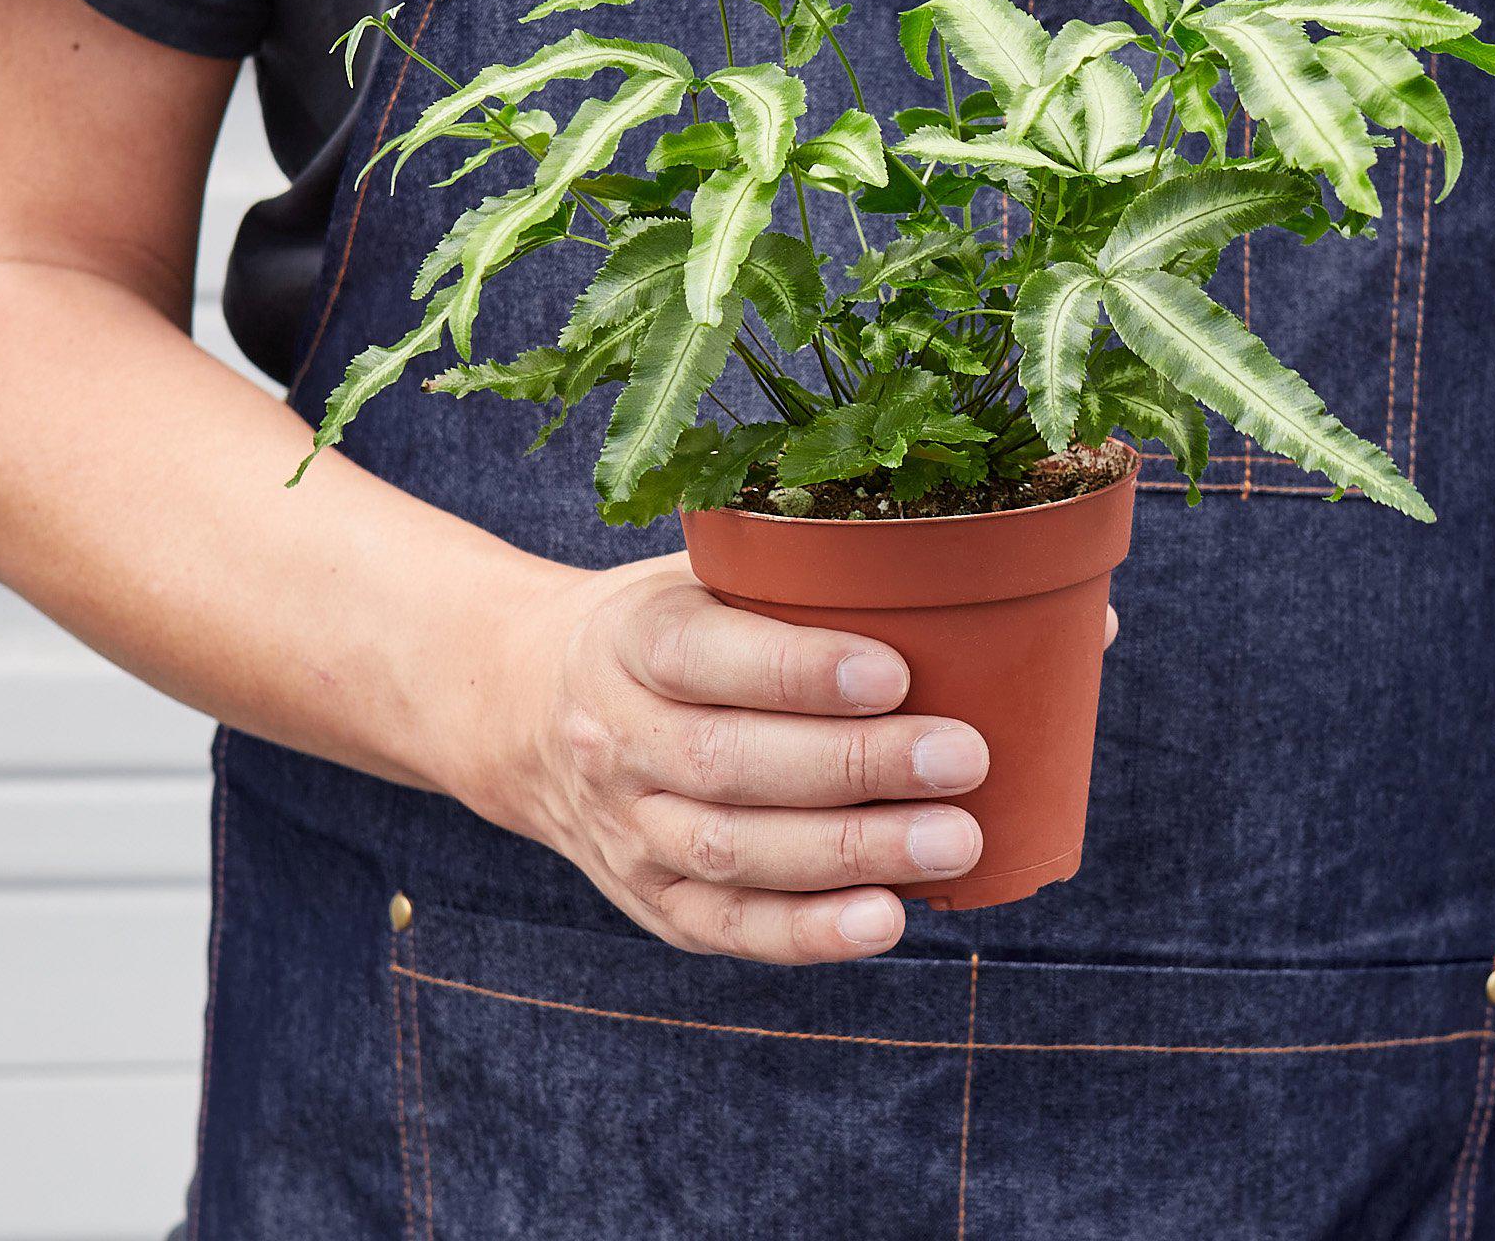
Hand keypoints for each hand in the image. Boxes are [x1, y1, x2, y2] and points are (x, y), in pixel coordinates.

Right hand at [475, 552, 995, 964]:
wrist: (532, 709)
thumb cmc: (668, 626)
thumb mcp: (701, 573)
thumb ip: (792, 571)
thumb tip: (945, 561)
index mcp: (631, 639)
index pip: (703, 655)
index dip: (797, 670)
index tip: (894, 671)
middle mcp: (617, 738)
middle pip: (730, 762)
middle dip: (855, 764)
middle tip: (962, 757)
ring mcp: (628, 828)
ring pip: (733, 852)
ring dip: (851, 853)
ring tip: (954, 840)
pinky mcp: (649, 900)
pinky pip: (726, 927)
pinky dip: (808, 934)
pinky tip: (887, 920)